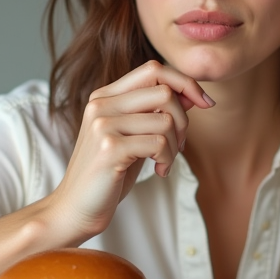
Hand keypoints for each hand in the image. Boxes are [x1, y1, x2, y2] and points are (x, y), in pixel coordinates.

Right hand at [43, 60, 213, 243]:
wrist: (74, 208)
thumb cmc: (108, 174)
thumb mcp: (134, 137)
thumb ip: (155, 114)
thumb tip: (192, 94)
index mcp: (105, 96)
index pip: (153, 69)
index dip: (185, 82)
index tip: (204, 103)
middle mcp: (101, 104)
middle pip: (164, 91)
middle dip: (184, 120)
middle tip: (178, 145)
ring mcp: (103, 124)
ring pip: (166, 119)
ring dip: (175, 145)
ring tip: (164, 162)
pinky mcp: (110, 148)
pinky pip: (159, 143)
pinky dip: (168, 160)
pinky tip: (159, 172)